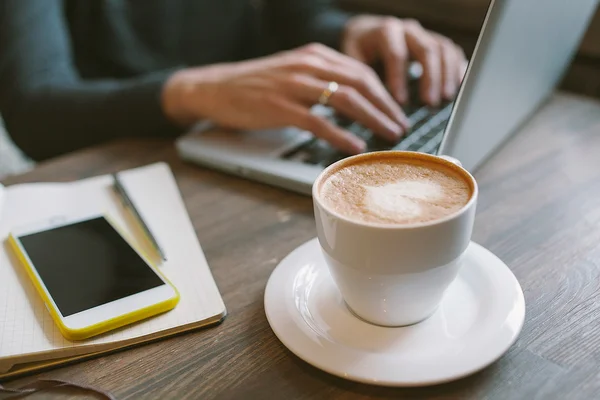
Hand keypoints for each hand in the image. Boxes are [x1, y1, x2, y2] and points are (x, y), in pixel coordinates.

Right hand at [162, 44, 410, 153]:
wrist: (217, 87)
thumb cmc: (256, 85)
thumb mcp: (294, 73)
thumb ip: (322, 80)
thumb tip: (354, 101)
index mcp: (314, 55)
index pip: (360, 71)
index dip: (384, 92)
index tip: (398, 110)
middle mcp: (308, 65)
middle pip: (360, 83)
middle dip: (386, 106)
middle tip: (402, 126)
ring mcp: (294, 85)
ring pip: (345, 100)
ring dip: (372, 119)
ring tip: (389, 135)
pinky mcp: (281, 107)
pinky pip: (318, 121)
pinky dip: (340, 134)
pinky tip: (355, 145)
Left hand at [342, 15, 467, 105]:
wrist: (366, 33)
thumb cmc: (359, 50)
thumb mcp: (352, 61)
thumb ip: (356, 79)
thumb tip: (354, 110)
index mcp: (385, 31)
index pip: (396, 54)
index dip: (399, 78)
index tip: (400, 102)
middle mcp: (408, 29)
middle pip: (426, 49)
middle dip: (430, 78)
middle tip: (429, 103)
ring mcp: (425, 34)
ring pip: (443, 50)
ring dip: (447, 75)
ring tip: (446, 99)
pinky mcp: (436, 43)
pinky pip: (453, 52)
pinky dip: (458, 69)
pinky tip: (459, 87)